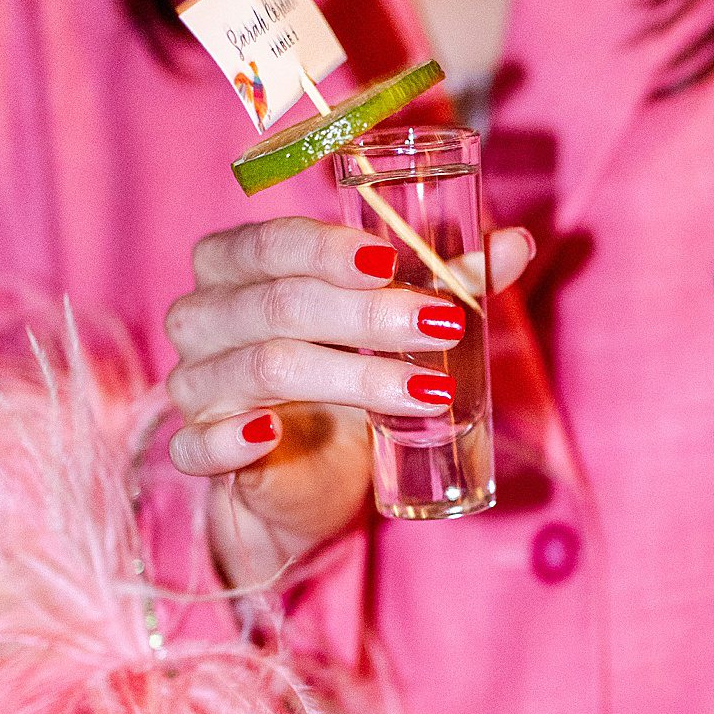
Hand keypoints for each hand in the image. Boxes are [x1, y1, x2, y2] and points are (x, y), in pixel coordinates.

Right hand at [165, 216, 535, 586]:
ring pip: (262, 368)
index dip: (327, 249)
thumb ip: (446, 281)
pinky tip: (273, 434)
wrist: (311, 471)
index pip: (269, 243)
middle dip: (366, 315)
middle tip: (441, 326)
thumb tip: (518, 242)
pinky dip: (232, 439)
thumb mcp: (394, 325)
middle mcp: (204, 316)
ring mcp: (195, 383)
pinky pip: (198, 443)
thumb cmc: (346, 372)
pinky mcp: (199, 446)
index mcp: (236, 266)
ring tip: (425, 392)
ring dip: (350, 378)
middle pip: (277, 304)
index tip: (393, 261)